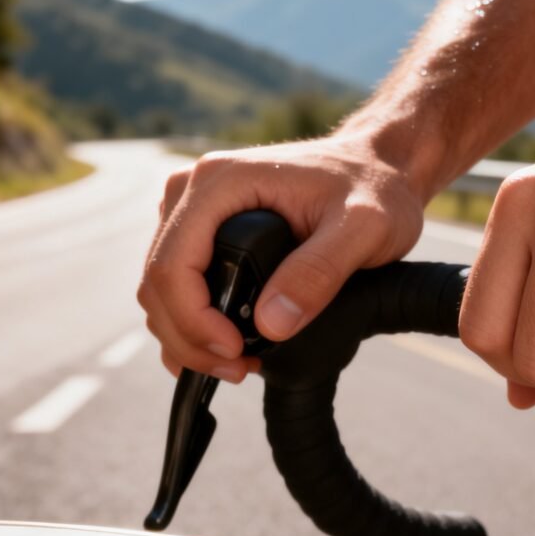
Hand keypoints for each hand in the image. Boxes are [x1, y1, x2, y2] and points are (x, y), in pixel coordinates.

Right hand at [138, 136, 423, 381]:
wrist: (377, 166)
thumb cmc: (374, 188)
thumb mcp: (364, 228)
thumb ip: (319, 271)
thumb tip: (271, 324)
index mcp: (220, 182)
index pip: (172, 266)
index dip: (193, 322)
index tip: (235, 353)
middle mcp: (194, 191)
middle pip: (157, 283)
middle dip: (190, 339)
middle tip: (240, 369)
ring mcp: (195, 210)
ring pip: (162, 290)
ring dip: (189, 337)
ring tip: (241, 363)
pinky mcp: (205, 231)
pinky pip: (179, 285)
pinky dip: (194, 323)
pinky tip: (228, 348)